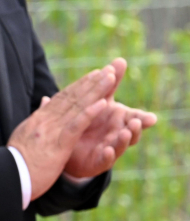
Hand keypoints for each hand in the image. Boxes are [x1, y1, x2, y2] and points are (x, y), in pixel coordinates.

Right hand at [7, 61, 119, 199]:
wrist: (7, 176)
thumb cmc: (16, 161)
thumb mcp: (24, 135)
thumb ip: (36, 119)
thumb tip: (43, 103)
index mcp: (39, 120)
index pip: (61, 99)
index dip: (78, 86)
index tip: (92, 76)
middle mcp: (46, 120)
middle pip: (71, 98)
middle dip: (90, 83)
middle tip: (107, 70)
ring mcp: (52, 130)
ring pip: (76, 106)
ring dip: (95, 91)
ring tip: (109, 79)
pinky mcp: (58, 144)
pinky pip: (76, 125)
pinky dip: (90, 113)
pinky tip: (103, 104)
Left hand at [61, 58, 156, 179]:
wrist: (69, 145)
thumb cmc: (89, 118)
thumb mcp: (99, 99)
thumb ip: (110, 82)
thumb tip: (120, 60)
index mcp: (118, 120)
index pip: (134, 117)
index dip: (143, 119)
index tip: (152, 118)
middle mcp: (117, 134)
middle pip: (131, 132)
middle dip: (136, 128)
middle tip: (137, 122)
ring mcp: (109, 148)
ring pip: (120, 146)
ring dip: (124, 140)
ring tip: (125, 133)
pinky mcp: (97, 161)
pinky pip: (104, 160)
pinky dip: (107, 155)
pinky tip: (107, 150)